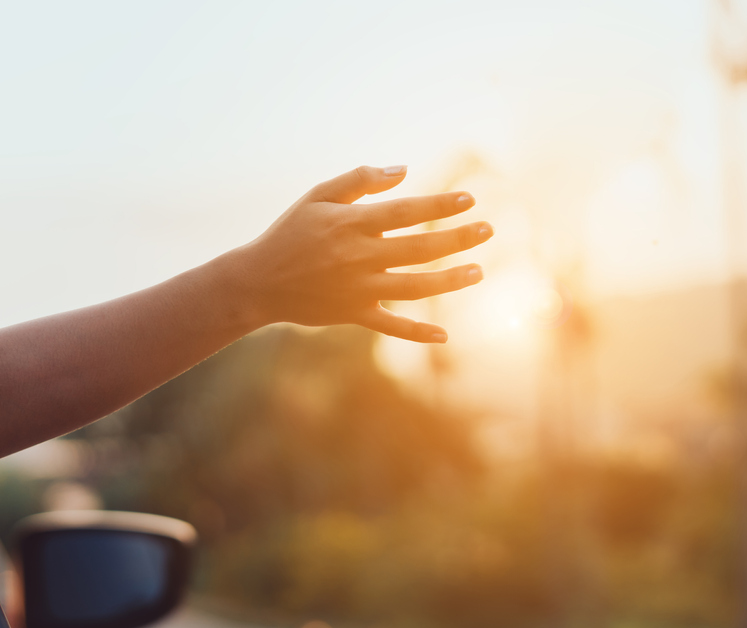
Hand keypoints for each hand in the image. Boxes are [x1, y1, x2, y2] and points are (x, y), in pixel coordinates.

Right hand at [226, 165, 492, 342]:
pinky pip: (391, 326)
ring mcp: (358, 289)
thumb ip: (359, 181)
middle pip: (419, 247)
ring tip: (478, 271)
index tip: (468, 199)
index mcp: (352, 224)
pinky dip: (417, 333)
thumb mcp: (317, 196)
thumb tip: (403, 171)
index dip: (440, 205)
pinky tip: (444, 336)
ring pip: (414, 286)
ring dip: (449, 280)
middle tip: (488, 230)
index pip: (406, 211)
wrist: (258, 282)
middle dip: (458, 238)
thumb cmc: (290, 233)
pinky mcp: (354, 315)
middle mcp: (359, 257)